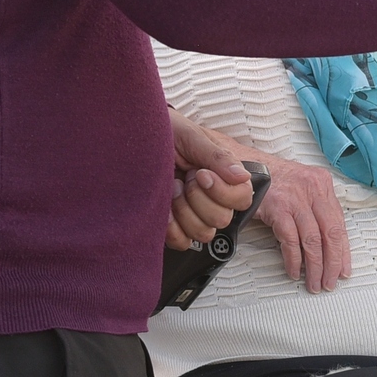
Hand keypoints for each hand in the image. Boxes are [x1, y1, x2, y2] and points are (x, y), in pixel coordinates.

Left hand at [167, 110, 254, 248]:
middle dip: (197, 198)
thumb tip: (242, 176)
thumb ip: (218, 157)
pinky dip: (172, 229)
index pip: (242, 198)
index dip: (222, 192)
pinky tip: (164, 208)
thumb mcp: (191, 137)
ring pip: (203, 233)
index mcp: (223, 176)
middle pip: (222, 219)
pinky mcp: (174, 226)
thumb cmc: (164, 133)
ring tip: (172, 189)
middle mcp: (212, 197)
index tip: (201, 174)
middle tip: (183, 178)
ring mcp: (193, 213)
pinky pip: (182, 242)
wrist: (134, 139)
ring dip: (184, 212)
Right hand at [257, 158, 352, 292]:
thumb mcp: (302, 187)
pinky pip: (290, 240)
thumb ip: (316, 208)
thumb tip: (327, 242)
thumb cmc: (273, 181)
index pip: (340, 223)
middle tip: (330, 281)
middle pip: (330, 233)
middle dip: (332, 262)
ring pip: (313, 240)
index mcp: (322, 184)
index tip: (343, 269)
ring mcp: (295, 198)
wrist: (244, 169)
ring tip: (314, 282)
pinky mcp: (278, 207)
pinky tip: (294, 271)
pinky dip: (294, 260)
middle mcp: (313, 189)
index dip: (343, 250)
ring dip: (314, 266)